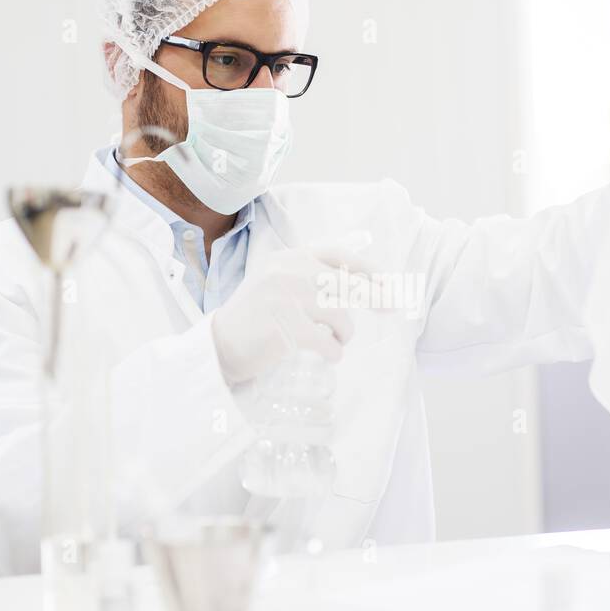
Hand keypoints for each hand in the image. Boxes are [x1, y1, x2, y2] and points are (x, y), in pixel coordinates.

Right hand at [210, 233, 373, 384]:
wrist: (219, 345)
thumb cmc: (255, 318)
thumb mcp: (277, 283)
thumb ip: (310, 278)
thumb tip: (361, 285)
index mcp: (288, 257)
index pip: (337, 255)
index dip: (367, 269)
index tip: (387, 283)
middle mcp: (287, 271)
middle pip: (345, 284)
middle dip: (373, 296)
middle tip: (390, 308)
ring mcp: (285, 298)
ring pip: (339, 314)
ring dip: (345, 332)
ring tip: (336, 340)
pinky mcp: (285, 328)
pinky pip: (327, 341)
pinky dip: (334, 351)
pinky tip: (329, 354)